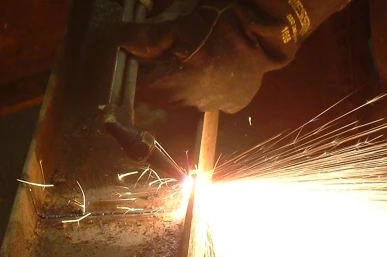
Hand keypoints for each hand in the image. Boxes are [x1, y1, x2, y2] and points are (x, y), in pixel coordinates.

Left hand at [118, 0, 351, 112]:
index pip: (139, 88)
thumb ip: (147, 37)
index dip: (130, 74)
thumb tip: (117, 43)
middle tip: (160, 52)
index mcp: (178, 81)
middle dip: (153, 77)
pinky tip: (209, 68)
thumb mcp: (180, 21)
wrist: (269, 31)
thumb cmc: (222, 20)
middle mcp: (193, 101)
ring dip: (176, 82)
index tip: (129, 59)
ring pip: (180, 99)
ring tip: (187, 57)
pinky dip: (201, 86)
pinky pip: (205, 100)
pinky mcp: (231, 104)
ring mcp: (213, 105)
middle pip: (158, 96)